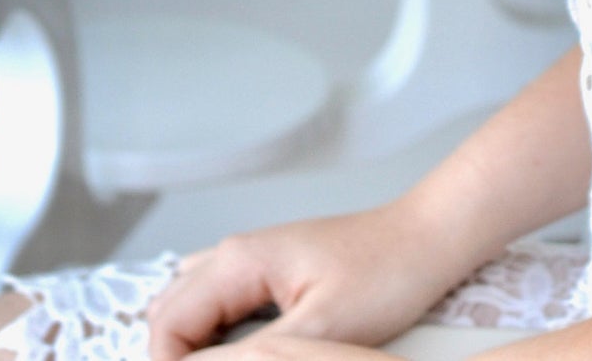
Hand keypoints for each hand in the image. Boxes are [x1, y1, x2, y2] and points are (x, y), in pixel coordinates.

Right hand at [146, 206, 458, 360]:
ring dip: (196, 349)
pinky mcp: (270, 275)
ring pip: (191, 311)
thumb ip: (250, 357)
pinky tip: (245, 358)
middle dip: (175, 359)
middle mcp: (235, 254)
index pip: (165, 325)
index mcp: (237, 261)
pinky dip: (217, 340)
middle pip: (169, 316)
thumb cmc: (386, 274)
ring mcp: (252, 262)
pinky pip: (220, 309)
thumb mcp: (316, 329)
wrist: (426, 241)